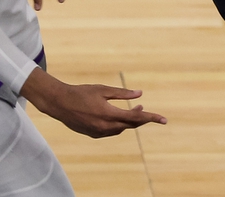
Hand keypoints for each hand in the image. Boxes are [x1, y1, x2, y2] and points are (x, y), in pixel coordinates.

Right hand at [20, 69, 166, 137]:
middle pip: (130, 125)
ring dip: (130, 122)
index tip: (164, 120)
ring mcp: (99, 132)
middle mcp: (105, 127)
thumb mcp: (103, 90)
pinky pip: (111, 132)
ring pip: (121, 130)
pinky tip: (119, 117)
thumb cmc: (82, 93)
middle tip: (146, 110)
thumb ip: (122, 93)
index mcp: (109, 114)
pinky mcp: (93, 134)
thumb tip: (140, 94)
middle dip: (140, 118)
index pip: (136, 118)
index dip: (151, 118)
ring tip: (135, 110)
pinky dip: (119, 125)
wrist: (60, 103)